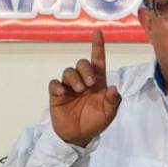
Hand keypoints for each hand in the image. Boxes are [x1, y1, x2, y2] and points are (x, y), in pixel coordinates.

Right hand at [50, 30, 120, 146]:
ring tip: (78, 90)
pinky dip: (58, 85)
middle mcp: (84, 81)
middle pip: (82, 64)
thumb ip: (112, 101)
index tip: (97, 31)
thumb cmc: (96, 121)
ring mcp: (69, 86)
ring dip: (74, 78)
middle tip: (89, 84)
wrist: (79, 135)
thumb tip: (113, 88)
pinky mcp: (57, 94)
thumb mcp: (109, 113)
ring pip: (68, 71)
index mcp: (98, 82)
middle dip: (86, 70)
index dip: (98, 46)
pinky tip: (63, 93)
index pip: (98, 60)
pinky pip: (54, 83)